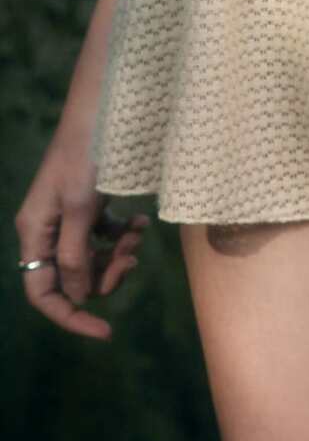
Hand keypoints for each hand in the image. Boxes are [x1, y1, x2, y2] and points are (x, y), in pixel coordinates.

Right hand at [15, 130, 149, 339]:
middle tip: (132, 259)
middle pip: (73, 278)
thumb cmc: (89, 152)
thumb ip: (76, 253)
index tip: (107, 331)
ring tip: (137, 235)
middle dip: (104, 275)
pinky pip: (106, 237)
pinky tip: (140, 223)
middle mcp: (47, 228)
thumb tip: (77, 297)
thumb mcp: (81, 206)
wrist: (105, 109)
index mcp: (35, 230)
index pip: (42, 292)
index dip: (70, 316)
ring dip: (118, 255)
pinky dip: (123, 235)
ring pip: (93, 259)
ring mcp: (69, 217)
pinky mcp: (90, 205)